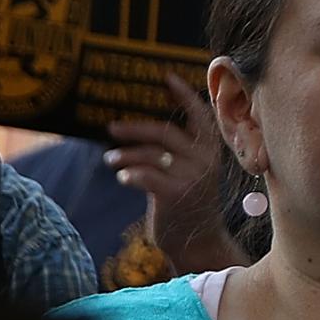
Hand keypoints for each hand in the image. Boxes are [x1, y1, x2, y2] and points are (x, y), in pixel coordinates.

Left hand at [102, 71, 245, 273]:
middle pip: (165, 132)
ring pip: (151, 154)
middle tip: (111, 127)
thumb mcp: (191, 173)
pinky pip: (145, 176)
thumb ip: (176, 153)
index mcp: (210, 150)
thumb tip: (144, 132)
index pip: (199, 115)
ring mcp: (192, 177)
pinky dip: (129, 173)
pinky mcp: (175, 194)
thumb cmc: (188, 204)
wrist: (198, 241)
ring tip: (109, 158)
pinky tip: (121, 177)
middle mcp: (204, 160)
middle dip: (135, 128)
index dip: (184, 94)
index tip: (166, 77)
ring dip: (125, 154)